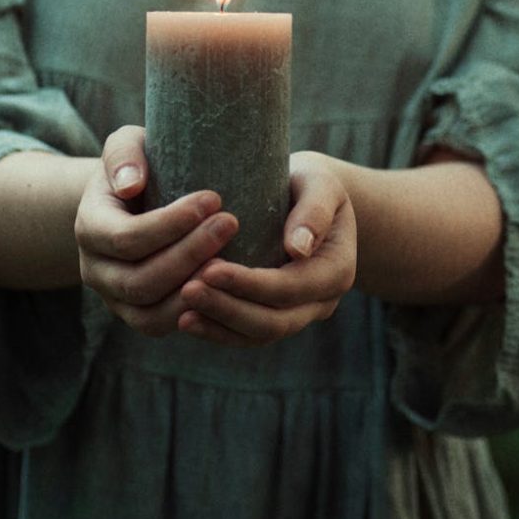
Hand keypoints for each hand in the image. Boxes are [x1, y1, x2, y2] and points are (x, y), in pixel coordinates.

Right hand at [75, 126, 238, 335]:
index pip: (126, 238)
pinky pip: (160, 325)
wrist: (130, 199)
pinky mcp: (136, 314)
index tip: (213, 199)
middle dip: (190, 253)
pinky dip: (193, 313)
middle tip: (232, 222)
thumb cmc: (137, 166)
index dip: (171, 223)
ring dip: (194, 287)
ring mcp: (113, 298)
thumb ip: (123, 154)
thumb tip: (130, 185)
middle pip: (140, 279)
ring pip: (150, 312)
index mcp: (89, 227)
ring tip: (233, 259)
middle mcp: (94, 270)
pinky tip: (224, 285)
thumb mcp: (126, 144)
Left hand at [178, 151, 356, 346]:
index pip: (291, 287)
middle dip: (228, 308)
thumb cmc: (312, 184)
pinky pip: (247, 334)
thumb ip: (314, 211)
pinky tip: (186, 319)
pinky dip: (218, 330)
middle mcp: (322, 301)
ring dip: (219, 324)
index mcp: (337, 270)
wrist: (312, 199)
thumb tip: (299, 247)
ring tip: (181, 311)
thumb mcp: (321, 184)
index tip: (210, 268)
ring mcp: (300, 314)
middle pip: (274, 321)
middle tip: (187, 289)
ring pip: (258, 334)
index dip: (250, 283)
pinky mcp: (276, 317)